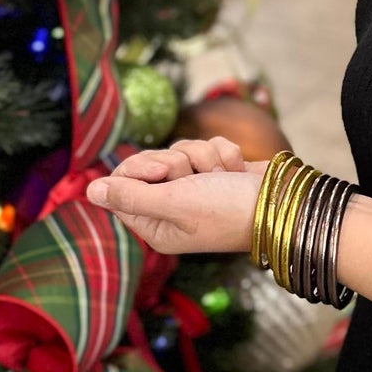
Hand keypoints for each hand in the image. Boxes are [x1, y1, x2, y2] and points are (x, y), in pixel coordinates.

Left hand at [86, 136, 263, 256]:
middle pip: (149, 163)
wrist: (281, 202)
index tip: (165, 172)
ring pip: (180, 150)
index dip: (141, 169)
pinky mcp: (217, 173)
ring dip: (204, 156)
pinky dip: (223, 153)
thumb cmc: (228, 210)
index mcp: (155, 226)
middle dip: (175, 161)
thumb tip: (89, 192)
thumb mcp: (175, 204)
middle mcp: (171, 208)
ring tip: (221, 177)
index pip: (122, 185)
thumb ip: (131, 196)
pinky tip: (235, 171)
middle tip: (193, 177)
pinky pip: (207, 146)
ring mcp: (195, 190)